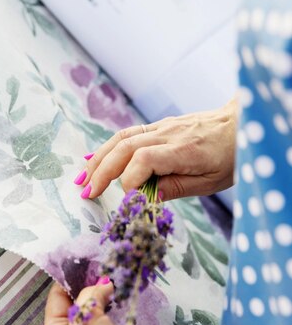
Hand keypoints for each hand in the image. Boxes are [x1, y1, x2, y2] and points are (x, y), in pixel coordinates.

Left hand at [43, 282, 148, 324]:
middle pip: (75, 308)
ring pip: (93, 320)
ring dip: (103, 305)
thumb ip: (92, 295)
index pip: (57, 297)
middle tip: (106, 272)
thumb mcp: (87, 317)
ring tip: (116, 287)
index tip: (86, 262)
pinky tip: (122, 309)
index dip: (70, 278)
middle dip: (90, 290)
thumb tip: (102, 284)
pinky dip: (113, 320)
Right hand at [78, 98, 237, 200]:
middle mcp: (167, 134)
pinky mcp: (158, 126)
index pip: (144, 160)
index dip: (130, 181)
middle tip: (85, 192)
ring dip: (98, 158)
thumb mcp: (211, 181)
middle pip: (124, 147)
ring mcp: (160, 127)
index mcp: (183, 150)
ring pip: (120, 138)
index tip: (128, 201)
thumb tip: (147, 197)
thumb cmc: (231, 155)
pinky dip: (107, 148)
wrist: (241, 123)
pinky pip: (127, 134)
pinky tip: (94, 159)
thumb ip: (178, 187)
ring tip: (82, 178)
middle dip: (101, 171)